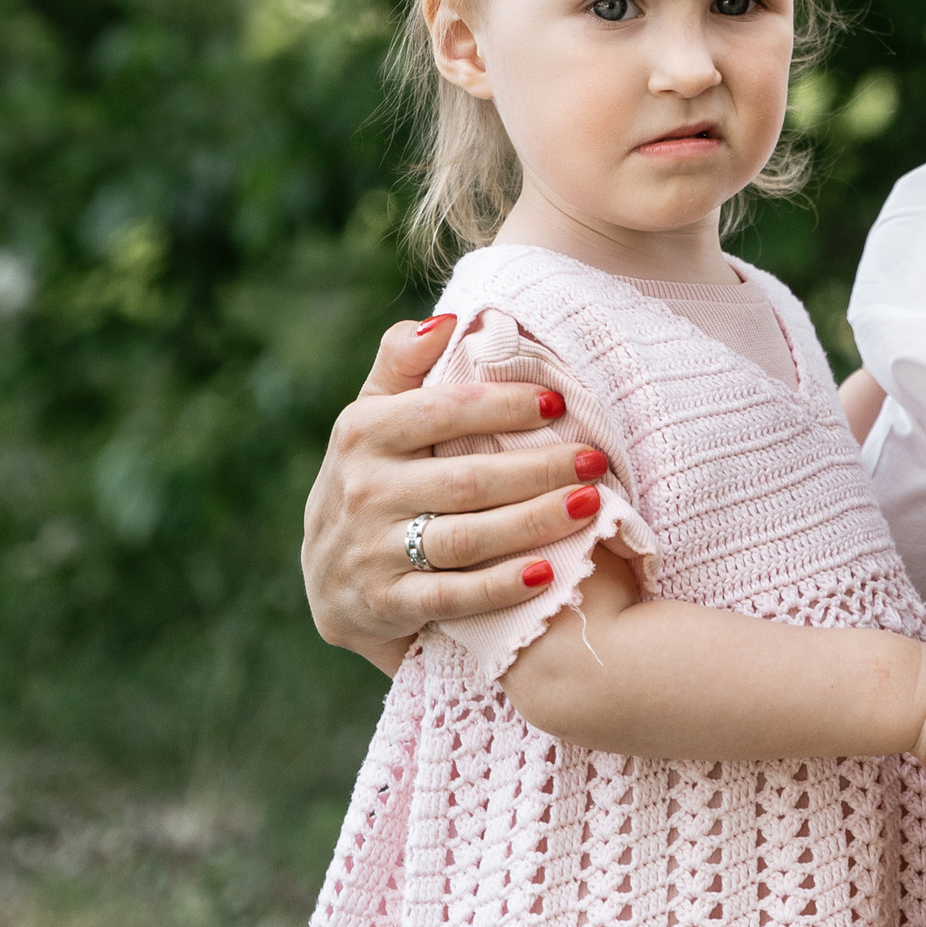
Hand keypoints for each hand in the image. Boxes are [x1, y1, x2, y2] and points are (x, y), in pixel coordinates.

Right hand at [298, 318, 608, 661]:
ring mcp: (373, 552)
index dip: (503, 406)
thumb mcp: (370, 416)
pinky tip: (549, 573)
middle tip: (595, 459)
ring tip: (589, 506)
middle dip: (537, 469)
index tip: (559, 402)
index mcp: (363, 432)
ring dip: (532, 523)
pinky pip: (453, 597)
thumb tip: (446, 321)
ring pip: (466, 537)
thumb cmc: (371, 478)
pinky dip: (501, 586)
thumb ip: (401, 362)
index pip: (442, 412)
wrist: (329, 580)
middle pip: (466, 479)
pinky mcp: (386, 606)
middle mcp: (364, 490)